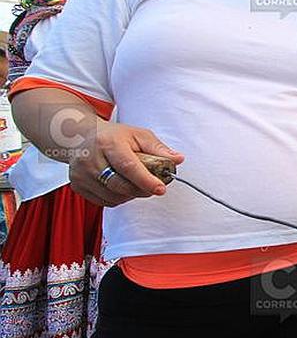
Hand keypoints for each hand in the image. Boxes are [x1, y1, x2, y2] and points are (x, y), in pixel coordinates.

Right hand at [69, 119, 184, 206]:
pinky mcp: (77, 185)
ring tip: (137, 183)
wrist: (80, 136)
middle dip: (142, 190)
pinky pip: (104, 201)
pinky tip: (122, 186)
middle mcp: (90, 159)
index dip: (146, 180)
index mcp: (108, 143)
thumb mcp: (139, 135)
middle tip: (154, 187)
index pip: (128, 166)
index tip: (161, 189)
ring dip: (131, 195)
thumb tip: (178, 159)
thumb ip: (159, 149)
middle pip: (121, 185)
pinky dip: (118, 198)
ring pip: (113, 196)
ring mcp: (81, 174)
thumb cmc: (115, 136)